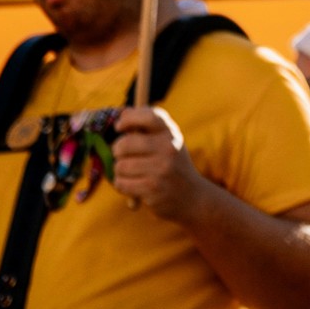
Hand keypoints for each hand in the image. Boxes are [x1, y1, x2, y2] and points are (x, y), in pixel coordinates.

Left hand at [111, 103, 201, 221]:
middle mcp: (168, 149)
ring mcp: (160, 170)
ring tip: (130, 172)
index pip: (148, 116)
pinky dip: (121, 185)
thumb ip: (148, 127)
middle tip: (121, 155)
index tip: (119, 126)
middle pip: (125, 144)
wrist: (193, 197)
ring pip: (120, 166)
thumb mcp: (168, 142)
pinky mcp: (152, 190)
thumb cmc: (174, 165)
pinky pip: (121, 183)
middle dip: (117, 150)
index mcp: (171, 134)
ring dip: (119, 170)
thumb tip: (124, 111)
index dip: (129, 118)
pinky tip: (131, 185)